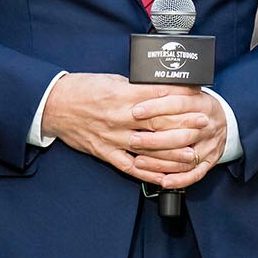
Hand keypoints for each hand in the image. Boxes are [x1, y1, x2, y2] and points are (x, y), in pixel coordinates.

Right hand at [40, 74, 219, 184]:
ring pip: (147, 149)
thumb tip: (162, 88)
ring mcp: (112, 137)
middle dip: (183, 125)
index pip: (157, 98)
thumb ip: (137, 88)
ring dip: (171, 153)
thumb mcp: (113, 81)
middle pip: (157, 124)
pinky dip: (148, 174)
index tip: (199, 99)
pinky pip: (129, 166)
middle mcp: (119, 118)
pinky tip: (164, 177)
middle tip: (203, 125)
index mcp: (122, 96)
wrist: (54, 104)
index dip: (180, 100)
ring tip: (192, 154)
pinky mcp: (105, 152)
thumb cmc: (84, 89)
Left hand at [131, 90, 226, 189]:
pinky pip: (195, 174)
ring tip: (139, 161)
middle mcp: (208, 126)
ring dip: (161, 161)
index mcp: (202, 104)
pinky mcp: (210, 161)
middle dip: (155, 139)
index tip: (136, 110)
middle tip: (133, 140)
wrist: (226, 121)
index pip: (179, 104)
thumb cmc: (199, 106)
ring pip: (186, 156)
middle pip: (181, 134)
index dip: (156, 107)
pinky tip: (163, 181)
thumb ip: (171, 90)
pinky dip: (179, 179)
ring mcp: (210, 145)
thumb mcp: (190, 92)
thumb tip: (145, 83)